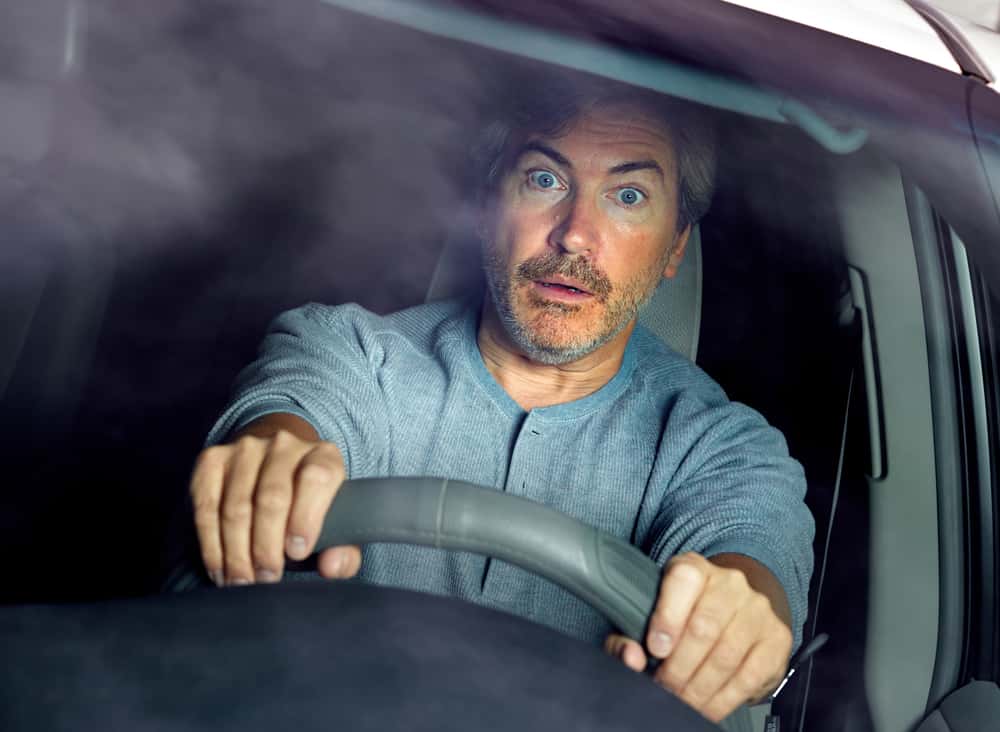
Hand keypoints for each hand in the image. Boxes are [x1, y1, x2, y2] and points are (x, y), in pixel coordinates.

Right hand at [189, 417, 360, 585]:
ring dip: (236, 552)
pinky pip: (206, 507)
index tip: (296, 554)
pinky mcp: (212, 460)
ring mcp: (245, 449)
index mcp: (323, 455)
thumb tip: (331, 567)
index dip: (306, 518)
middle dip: (266, 547)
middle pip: (271, 497)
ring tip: (242, 581)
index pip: (316, 478)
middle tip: (266, 578)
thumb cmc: (308, 504)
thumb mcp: (336, 523)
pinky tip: (219, 568)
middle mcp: (284, 444)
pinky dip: (211, 544)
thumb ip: (344, 550)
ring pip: (236, 507)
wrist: (273, 460)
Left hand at [604, 552, 792, 722]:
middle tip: (665, 687)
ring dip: (699, 687)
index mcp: (694, 568)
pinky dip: (724, 699)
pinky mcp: (776, 638)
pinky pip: (750, 675)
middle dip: (679, 667)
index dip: (667, 617)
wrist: (735, 612)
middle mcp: (730, 583)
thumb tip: (631, 656)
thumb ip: (628, 634)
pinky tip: (707, 706)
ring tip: (682, 700)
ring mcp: (757, 610)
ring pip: (726, 655)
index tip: (654, 649)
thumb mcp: (652, 614)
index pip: (684, 579)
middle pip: (704, 626)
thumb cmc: (685, 616)